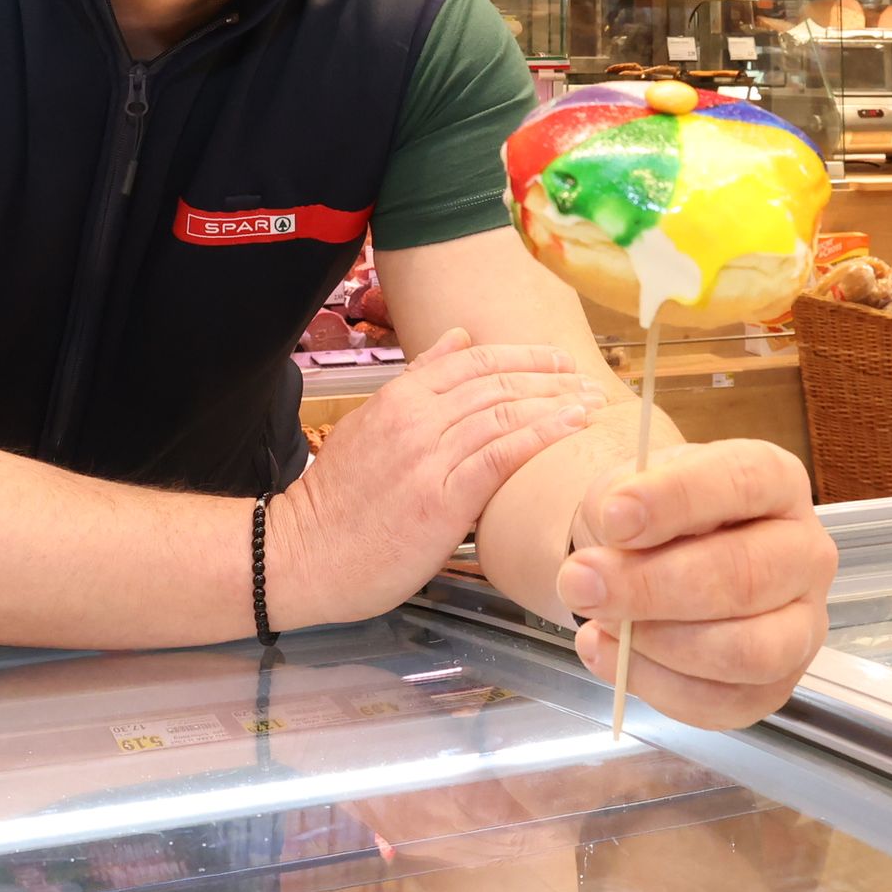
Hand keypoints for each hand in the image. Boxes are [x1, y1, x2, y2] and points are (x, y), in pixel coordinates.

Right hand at [270, 330, 604, 627]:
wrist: (302, 554)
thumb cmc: (338, 502)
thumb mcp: (371, 424)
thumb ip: (417, 380)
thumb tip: (457, 337)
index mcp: (399, 397)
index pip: (473, 360)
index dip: (522, 356)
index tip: (558, 361)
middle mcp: (415, 418)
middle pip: (496, 382)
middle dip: (550, 377)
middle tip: (587, 381)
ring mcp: (428, 457)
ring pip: (504, 413)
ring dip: (555, 404)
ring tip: (590, 404)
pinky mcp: (441, 499)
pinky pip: (500, 456)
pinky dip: (540, 436)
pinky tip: (568, 430)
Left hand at [555, 439, 836, 728]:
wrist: (656, 563)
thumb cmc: (654, 520)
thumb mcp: (630, 489)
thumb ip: (619, 505)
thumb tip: (615, 541)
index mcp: (776, 482)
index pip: (744, 482)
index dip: (677, 499)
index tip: (614, 517)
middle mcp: (804, 553)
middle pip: (746, 576)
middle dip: (652, 586)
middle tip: (579, 582)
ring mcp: (801, 626)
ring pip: (746, 650)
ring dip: (658, 643)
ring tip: (597, 623)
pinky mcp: (774, 686)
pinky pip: (722, 702)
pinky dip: (654, 684)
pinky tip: (607, 654)